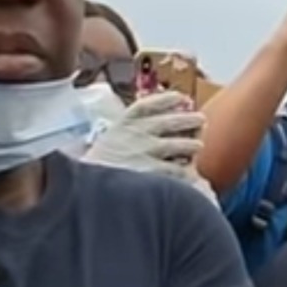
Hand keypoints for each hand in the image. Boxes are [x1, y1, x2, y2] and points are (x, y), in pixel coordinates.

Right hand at [83, 90, 202, 172]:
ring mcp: (144, 151)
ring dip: (191, 144)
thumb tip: (154, 127)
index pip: (146, 105)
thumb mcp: (108, 142)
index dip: (165, 99)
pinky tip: (192, 172)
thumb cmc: (99, 168)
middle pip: (169, 122)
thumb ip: (127, 133)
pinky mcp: (151, 170)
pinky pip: (178, 169)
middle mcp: (135, 133)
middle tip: (202, 119)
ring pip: (178, 144)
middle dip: (188, 119)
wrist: (85, 190)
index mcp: (122, 125)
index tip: (180, 96)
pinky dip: (186, 170)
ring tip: (197, 146)